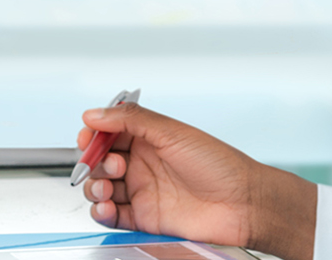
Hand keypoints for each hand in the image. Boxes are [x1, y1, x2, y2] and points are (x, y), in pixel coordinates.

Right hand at [77, 103, 315, 259]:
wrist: (244, 204)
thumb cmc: (220, 165)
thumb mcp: (172, 132)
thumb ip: (131, 119)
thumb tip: (94, 113)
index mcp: (148, 139)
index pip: (108, 133)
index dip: (93, 135)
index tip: (88, 138)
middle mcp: (142, 164)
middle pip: (100, 162)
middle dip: (94, 162)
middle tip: (112, 165)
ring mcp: (142, 192)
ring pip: (101, 188)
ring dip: (94, 187)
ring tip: (106, 189)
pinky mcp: (144, 218)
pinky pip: (111, 215)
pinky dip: (101, 212)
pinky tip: (106, 207)